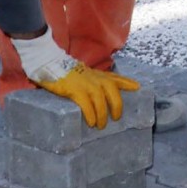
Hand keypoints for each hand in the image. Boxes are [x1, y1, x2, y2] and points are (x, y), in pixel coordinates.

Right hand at [10, 31, 139, 128]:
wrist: (48, 62)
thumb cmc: (64, 71)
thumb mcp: (83, 73)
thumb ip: (91, 79)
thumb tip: (96, 92)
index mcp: (97, 74)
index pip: (116, 77)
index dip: (127, 82)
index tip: (138, 87)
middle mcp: (94, 77)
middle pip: (112, 90)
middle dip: (117, 105)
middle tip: (116, 118)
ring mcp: (85, 83)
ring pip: (100, 99)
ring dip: (102, 114)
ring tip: (101, 125)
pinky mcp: (74, 89)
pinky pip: (86, 104)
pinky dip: (90, 114)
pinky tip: (91, 122)